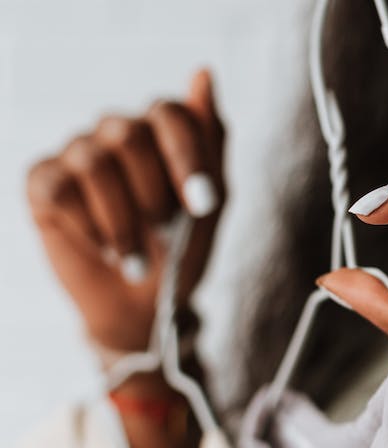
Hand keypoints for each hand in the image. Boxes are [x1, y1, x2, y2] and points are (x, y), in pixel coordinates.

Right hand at [26, 69, 224, 354]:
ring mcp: (77, 154)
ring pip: (92, 161)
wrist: (148, 305)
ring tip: (137, 256)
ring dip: (122, 219)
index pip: (169, 113)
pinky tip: (106, 250)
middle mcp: (116, 132)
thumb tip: (203, 70)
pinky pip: (58, 189)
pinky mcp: (43, 183)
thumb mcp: (212, 201)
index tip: (203, 206)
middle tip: (166, 231)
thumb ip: (210, 138)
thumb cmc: (184, 247)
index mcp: (161, 129)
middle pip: (128, 133)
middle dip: (154, 193)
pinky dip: (89, 227)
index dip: (187, 159)